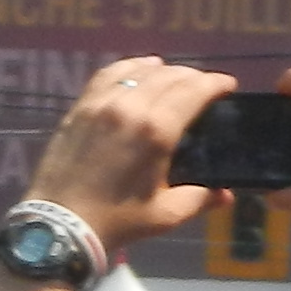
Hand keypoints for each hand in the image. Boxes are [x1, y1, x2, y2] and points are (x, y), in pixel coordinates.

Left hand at [22, 60, 238, 251]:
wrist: (62, 224)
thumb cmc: (118, 220)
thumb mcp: (165, 214)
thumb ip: (199, 199)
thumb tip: (226, 195)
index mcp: (157, 131)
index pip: (193, 91)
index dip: (215, 83)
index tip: (227, 85)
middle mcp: (131, 107)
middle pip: (170, 76)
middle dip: (193, 77)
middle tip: (204, 86)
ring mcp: (102, 103)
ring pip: (140, 71)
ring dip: (164, 70)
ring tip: (175, 75)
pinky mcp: (81, 107)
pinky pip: (109, 75)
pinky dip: (129, 67)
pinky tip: (140, 68)